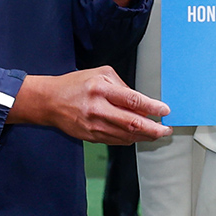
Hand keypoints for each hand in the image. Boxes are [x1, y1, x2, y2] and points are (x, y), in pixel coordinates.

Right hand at [7, 67, 170, 143]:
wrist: (49, 101)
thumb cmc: (75, 85)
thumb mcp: (100, 74)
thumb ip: (122, 86)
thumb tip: (141, 102)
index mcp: (100, 89)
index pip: (132, 100)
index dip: (152, 107)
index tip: (165, 111)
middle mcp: (97, 109)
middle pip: (132, 123)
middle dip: (153, 129)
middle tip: (166, 129)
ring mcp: (93, 126)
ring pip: (126, 136)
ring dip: (144, 136)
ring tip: (156, 133)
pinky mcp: (91, 136)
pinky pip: (116, 141)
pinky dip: (130, 139)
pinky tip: (138, 135)